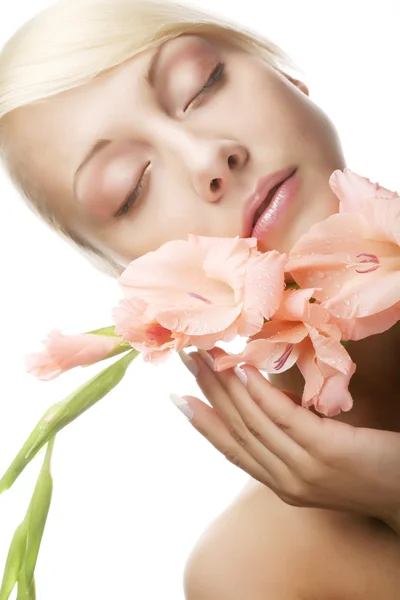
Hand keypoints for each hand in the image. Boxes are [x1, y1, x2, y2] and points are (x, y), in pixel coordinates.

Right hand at [175, 347, 399, 533]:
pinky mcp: (328, 451)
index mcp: (281, 483)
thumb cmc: (367, 469)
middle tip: (186, 360)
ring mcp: (306, 469)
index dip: (203, 423)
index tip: (178, 397)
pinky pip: (286, 419)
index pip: (232, 450)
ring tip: (206, 357)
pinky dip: (260, 393)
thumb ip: (289, 436)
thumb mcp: (318, 457)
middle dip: (206, 392)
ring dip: (225, 386)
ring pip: (254, 422)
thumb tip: (262, 395)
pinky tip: (244, 370)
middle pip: (236, 430)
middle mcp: (286, 481)